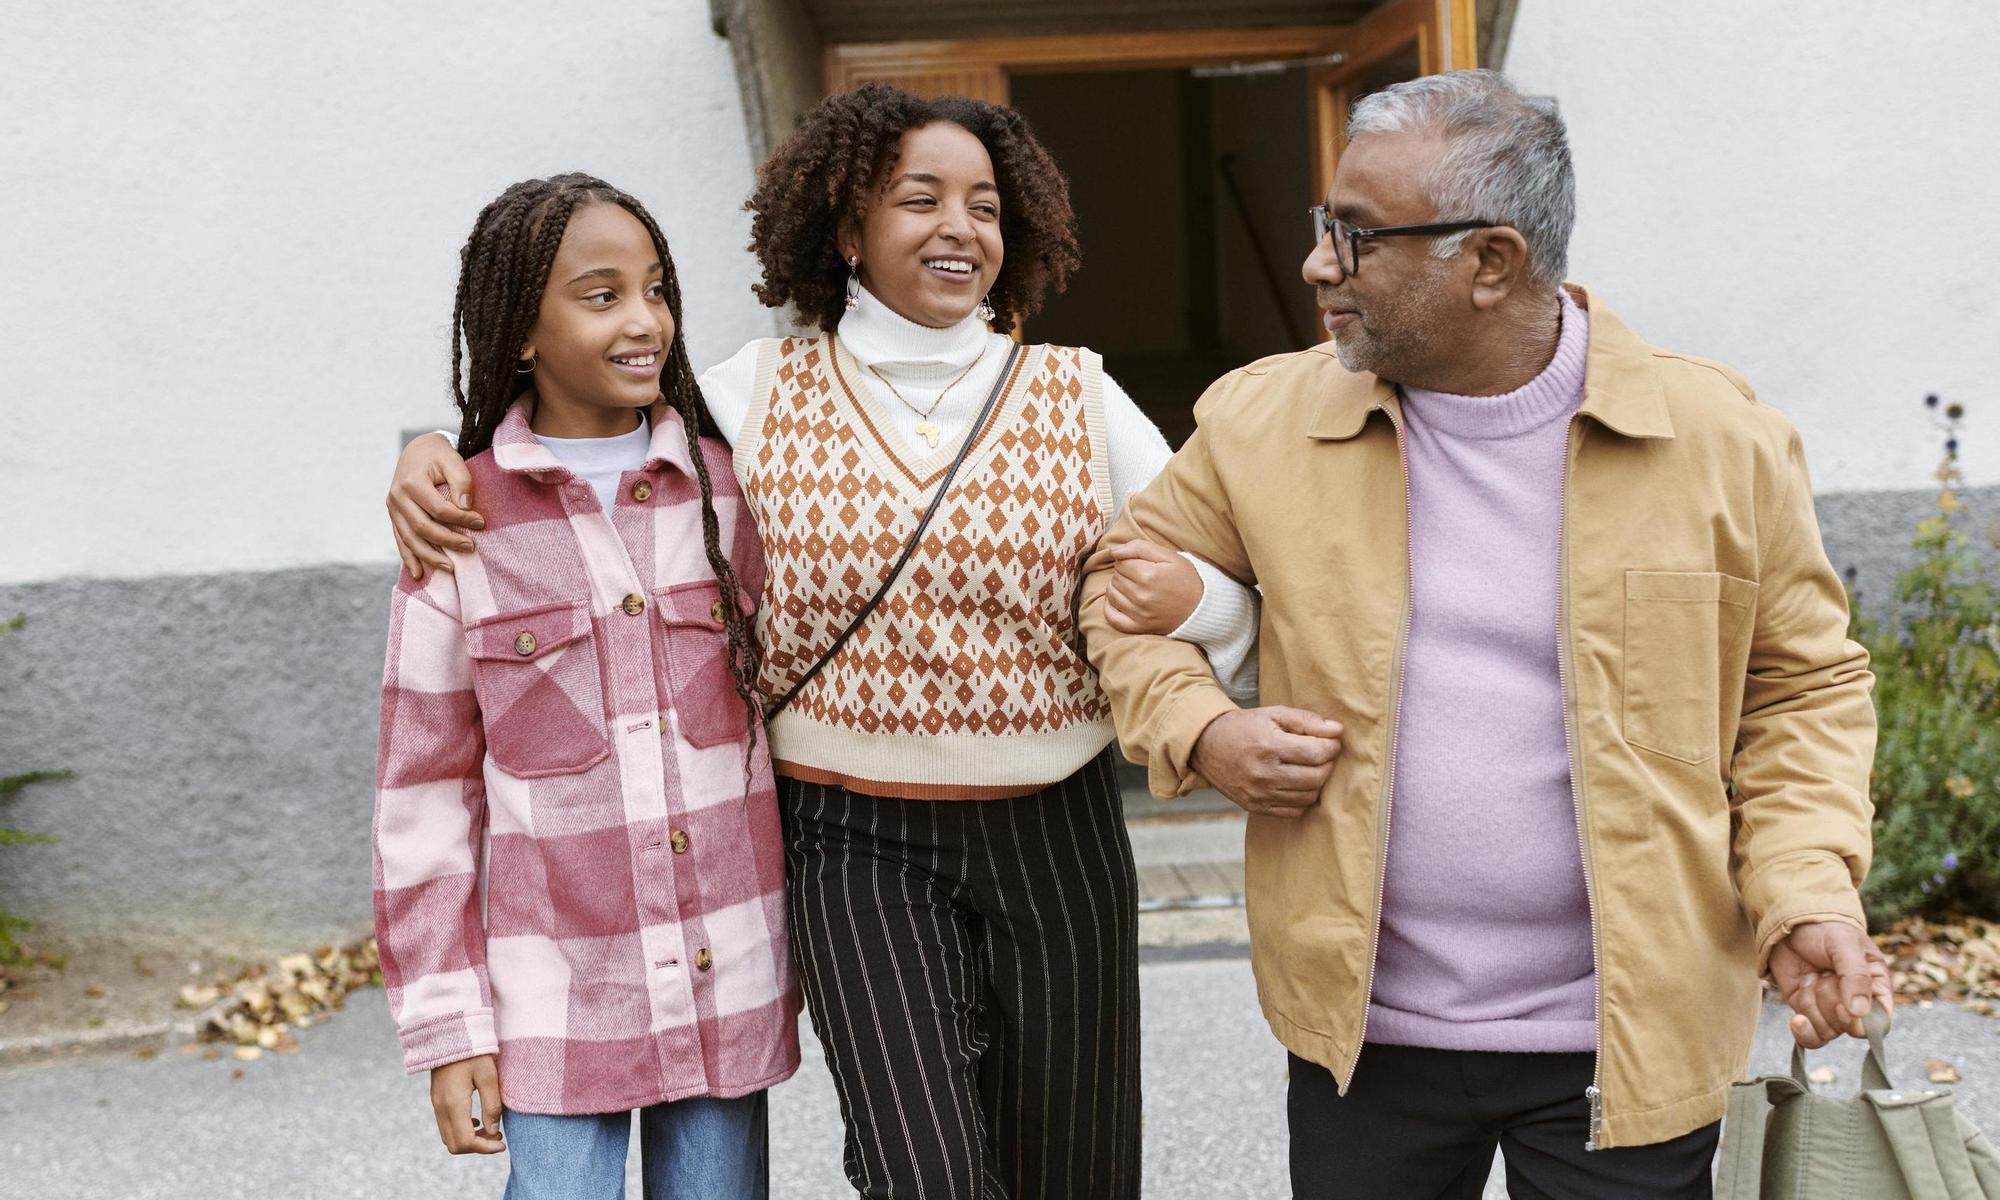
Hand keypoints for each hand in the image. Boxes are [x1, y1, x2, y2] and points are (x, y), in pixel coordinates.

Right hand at [388, 432, 482, 580]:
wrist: (417, 451)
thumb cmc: (438, 456)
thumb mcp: (452, 459)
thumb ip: (461, 480)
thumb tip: (466, 506)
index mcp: (411, 483)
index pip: (439, 509)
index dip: (461, 519)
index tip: (481, 523)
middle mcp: (397, 497)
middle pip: (423, 527)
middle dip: (448, 541)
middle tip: (471, 548)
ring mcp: (392, 509)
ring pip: (409, 539)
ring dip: (429, 556)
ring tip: (450, 568)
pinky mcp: (394, 517)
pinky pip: (400, 540)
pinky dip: (409, 558)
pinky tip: (419, 573)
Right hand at [430, 1053, 505, 1153]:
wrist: (451, 1032)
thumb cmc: (474, 1051)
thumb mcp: (489, 1075)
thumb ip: (492, 1105)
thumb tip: (493, 1131)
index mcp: (454, 1103)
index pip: (465, 1141)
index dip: (485, 1148)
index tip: (502, 1144)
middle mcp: (441, 1108)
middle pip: (455, 1145)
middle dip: (477, 1147)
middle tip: (498, 1137)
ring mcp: (436, 1105)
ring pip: (449, 1138)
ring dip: (469, 1140)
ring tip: (491, 1129)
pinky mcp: (437, 1100)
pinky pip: (446, 1126)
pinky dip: (462, 1131)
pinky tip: (478, 1120)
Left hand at [1104, 541, 1203, 634]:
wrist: (1203, 608)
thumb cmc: (1187, 579)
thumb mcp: (1169, 556)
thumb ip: (1139, 548)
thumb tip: (1113, 551)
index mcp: (1149, 575)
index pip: (1121, 562)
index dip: (1130, 560)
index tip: (1142, 564)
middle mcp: (1142, 596)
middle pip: (1116, 577)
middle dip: (1125, 573)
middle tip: (1142, 575)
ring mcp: (1139, 614)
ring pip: (1111, 594)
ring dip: (1118, 588)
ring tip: (1134, 586)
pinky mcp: (1139, 628)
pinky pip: (1112, 617)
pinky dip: (1111, 607)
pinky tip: (1121, 601)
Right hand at [1190, 707, 1342, 817]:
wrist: (1206, 746)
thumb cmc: (1244, 727)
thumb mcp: (1273, 714)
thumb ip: (1307, 720)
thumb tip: (1337, 730)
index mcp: (1269, 746)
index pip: (1317, 753)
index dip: (1332, 747)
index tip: (1331, 741)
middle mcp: (1264, 773)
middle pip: (1316, 777)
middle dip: (1328, 765)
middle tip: (1324, 755)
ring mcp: (1259, 794)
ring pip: (1308, 796)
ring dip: (1317, 782)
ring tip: (1310, 768)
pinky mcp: (1255, 807)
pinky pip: (1293, 811)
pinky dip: (1302, 798)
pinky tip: (1297, 783)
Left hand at [1768, 920, 1892, 1048]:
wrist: (1790, 924)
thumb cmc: (1825, 929)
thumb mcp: (1845, 945)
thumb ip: (1855, 975)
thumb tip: (1860, 1013)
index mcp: (1875, 987)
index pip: (1880, 1022)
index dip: (1861, 1020)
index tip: (1844, 1005)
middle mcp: (1856, 1003)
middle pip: (1850, 1027)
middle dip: (1831, 1004)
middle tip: (1823, 977)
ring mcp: (1831, 1009)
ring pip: (1828, 1031)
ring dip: (1812, 1006)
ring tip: (1809, 978)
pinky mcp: (1808, 1011)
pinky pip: (1811, 1037)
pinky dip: (1803, 1032)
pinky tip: (1797, 1019)